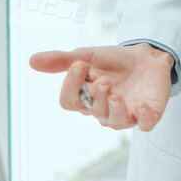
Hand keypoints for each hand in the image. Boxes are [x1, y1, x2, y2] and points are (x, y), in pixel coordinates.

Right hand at [29, 44, 173, 130]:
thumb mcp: (87, 56)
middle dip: (97, 95)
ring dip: (114, 109)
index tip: (79, 65)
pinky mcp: (149, 113)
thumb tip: (32, 61)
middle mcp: (103, 110)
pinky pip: (145, 124)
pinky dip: (143, 118)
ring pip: (115, 122)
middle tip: (104, 78)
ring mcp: (126, 114)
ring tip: (116, 94)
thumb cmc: (113, 61)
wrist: (146, 56)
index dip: (71, 86)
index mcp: (85, 99)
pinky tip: (140, 107)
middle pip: (93, 111)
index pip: (70, 102)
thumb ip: (62, 60)